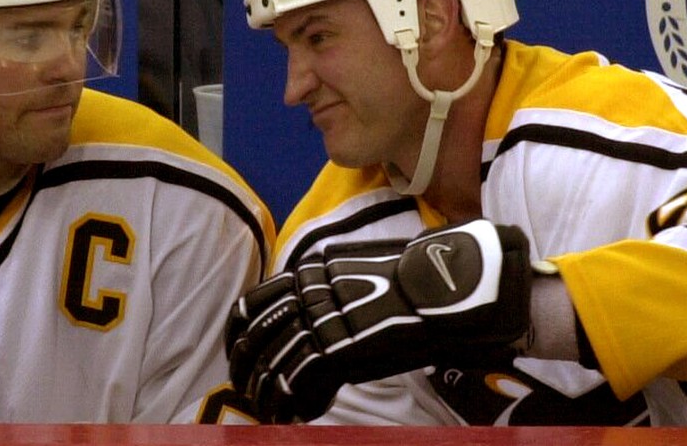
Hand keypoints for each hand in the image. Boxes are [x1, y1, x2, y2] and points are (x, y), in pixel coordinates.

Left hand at [224, 219, 531, 422]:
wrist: (451, 285)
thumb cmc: (415, 279)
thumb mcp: (362, 272)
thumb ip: (330, 289)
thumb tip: (311, 315)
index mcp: (311, 272)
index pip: (254, 302)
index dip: (238, 332)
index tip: (235, 351)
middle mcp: (310, 293)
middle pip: (256, 335)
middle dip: (244, 367)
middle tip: (245, 388)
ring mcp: (324, 321)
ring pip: (274, 363)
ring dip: (264, 392)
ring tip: (265, 409)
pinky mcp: (342, 349)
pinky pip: (301, 382)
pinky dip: (291, 403)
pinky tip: (290, 416)